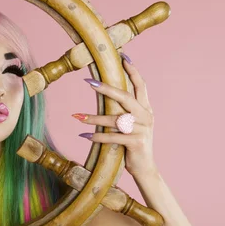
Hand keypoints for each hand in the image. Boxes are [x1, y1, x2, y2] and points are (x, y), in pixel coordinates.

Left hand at [74, 53, 157, 177]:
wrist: (145, 168)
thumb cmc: (134, 144)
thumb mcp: (133, 124)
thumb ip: (125, 110)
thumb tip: (109, 92)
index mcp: (146, 109)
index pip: (141, 85)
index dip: (132, 71)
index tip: (123, 57)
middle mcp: (146, 116)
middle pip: (125, 97)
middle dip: (107, 88)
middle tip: (89, 82)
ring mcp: (142, 130)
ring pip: (115, 120)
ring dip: (94, 118)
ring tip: (77, 117)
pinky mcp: (136, 143)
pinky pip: (112, 137)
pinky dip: (97, 136)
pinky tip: (85, 136)